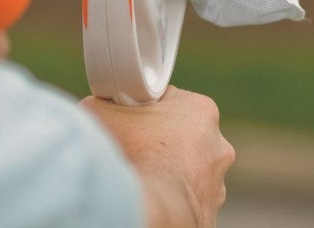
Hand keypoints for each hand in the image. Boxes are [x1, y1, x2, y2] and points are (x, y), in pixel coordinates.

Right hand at [82, 87, 234, 227]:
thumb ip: (103, 100)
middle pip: (182, 134)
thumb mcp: (102, 109)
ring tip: (144, 173)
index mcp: (201, 110)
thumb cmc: (134, 153)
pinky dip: (172, 197)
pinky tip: (154, 194)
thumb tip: (96, 103)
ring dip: (169, 170)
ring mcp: (217, 183)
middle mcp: (218, 146)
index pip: (171, 100)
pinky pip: (187, 199)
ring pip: (187, 169)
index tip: (132, 116)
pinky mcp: (209, 214)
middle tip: (135, 145)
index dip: (147, 107)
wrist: (150, 206)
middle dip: (160, 139)